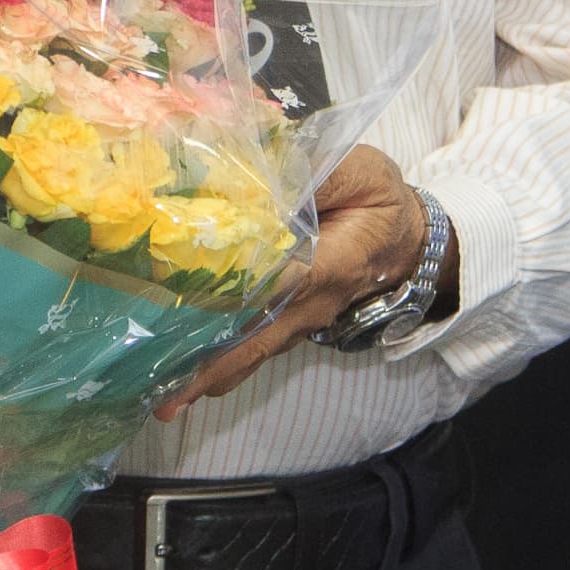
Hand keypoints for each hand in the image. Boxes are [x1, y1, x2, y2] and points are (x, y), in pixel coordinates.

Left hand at [154, 145, 428, 416]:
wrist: (407, 238)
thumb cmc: (379, 201)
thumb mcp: (361, 170)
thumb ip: (317, 170)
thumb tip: (265, 171)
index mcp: (328, 266)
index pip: (273, 289)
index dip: (229, 304)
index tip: (185, 321)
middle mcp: (311, 305)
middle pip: (253, 343)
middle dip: (208, 369)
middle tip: (161, 396)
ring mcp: (301, 321)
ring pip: (252, 354)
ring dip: (209, 376)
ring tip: (163, 400)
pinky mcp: (293, 323)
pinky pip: (255, 349)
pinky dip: (221, 364)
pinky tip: (185, 376)